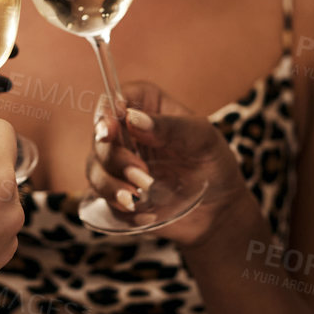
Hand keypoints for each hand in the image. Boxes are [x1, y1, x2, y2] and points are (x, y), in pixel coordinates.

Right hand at [87, 80, 251, 248]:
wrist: (219, 210)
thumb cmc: (214, 164)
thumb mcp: (202, 139)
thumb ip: (170, 127)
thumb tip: (132, 118)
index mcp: (147, 107)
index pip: (116, 98)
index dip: (107, 111)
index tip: (111, 129)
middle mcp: (127, 132)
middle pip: (99, 136)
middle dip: (114, 157)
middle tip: (142, 175)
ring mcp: (118, 164)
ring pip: (94, 168)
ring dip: (111, 184)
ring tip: (137, 198)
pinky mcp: (116, 193)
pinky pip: (102, 199)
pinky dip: (118, 207)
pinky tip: (145, 214)